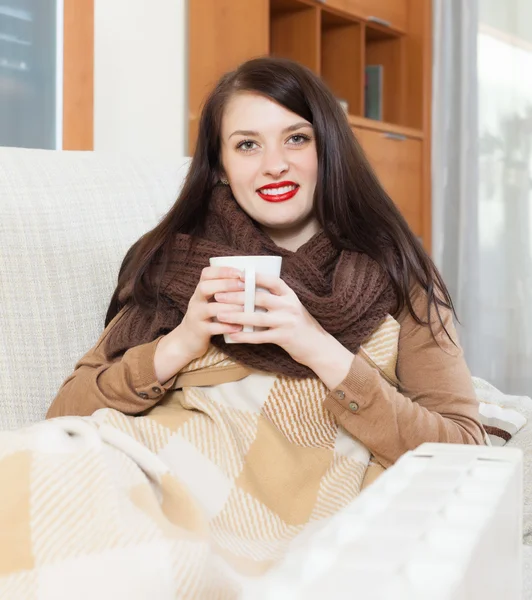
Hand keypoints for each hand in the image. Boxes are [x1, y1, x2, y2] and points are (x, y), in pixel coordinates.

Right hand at [153, 267, 244, 381]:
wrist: (187, 340)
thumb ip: (225, 291)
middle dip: (226, 285)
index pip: (207, 273)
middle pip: (205, 287)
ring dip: (229, 307)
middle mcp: (196, 300)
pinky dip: (226, 327)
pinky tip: (239, 327)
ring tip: (245, 308)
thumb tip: (254, 281)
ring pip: (210, 308)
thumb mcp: (211, 301)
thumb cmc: (207, 317)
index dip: (223, 271)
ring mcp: (196, 316)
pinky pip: (212, 328)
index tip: (241, 273)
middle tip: (244, 286)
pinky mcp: (199, 331)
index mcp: (200, 290)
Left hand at [213, 273, 329, 367]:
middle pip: (259, 298)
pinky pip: (260, 337)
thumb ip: (275, 297)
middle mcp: (289, 306)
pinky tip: (231, 334)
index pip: (272, 281)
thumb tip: (249, 287)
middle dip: (237, 296)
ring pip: (257, 317)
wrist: (318, 346)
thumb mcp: (291, 306)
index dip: (255, 277)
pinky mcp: (284, 338)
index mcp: (290, 295)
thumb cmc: (299, 324)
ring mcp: (287, 322)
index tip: (237, 274)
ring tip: (219, 314)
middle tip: (218, 295)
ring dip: (236, 315)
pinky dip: (244, 336)